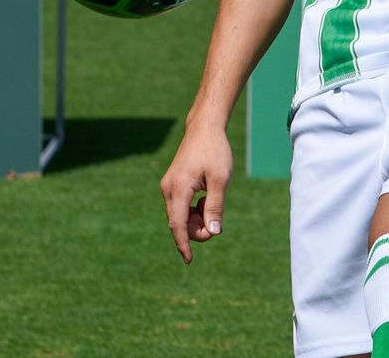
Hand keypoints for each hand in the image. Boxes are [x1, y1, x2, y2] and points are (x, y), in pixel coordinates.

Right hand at [159, 123, 232, 263]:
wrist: (204, 128)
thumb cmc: (215, 151)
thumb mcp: (220, 179)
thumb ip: (215, 207)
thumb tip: (214, 232)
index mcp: (178, 188)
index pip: (177, 225)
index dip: (184, 244)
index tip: (189, 260)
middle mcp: (168, 189)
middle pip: (178, 223)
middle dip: (195, 230)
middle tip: (216, 224)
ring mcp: (168, 186)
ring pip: (178, 216)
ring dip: (194, 220)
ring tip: (212, 206)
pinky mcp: (172, 184)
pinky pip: (179, 207)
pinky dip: (192, 211)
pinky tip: (204, 200)